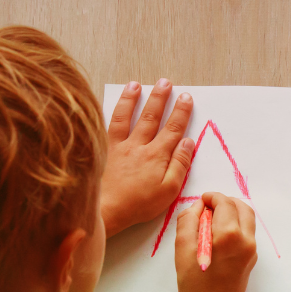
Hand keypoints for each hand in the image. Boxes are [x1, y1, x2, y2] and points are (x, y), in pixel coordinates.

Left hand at [100, 80, 194, 235]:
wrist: (104, 208)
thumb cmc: (138, 204)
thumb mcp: (169, 190)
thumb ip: (180, 165)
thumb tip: (188, 143)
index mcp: (157, 155)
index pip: (173, 129)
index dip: (181, 112)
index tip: (186, 98)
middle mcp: (138, 145)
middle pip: (151, 117)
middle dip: (159, 98)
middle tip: (166, 83)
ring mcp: (118, 146)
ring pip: (126, 116)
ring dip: (132, 99)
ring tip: (136, 85)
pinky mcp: (102, 150)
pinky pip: (107, 126)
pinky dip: (109, 114)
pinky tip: (110, 107)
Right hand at [176, 193, 257, 291]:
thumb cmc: (193, 281)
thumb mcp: (182, 246)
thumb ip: (188, 219)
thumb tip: (198, 206)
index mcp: (229, 234)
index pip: (225, 203)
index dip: (213, 197)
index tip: (202, 200)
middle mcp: (246, 240)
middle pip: (242, 207)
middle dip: (226, 202)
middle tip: (209, 207)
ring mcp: (252, 250)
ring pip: (248, 219)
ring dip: (233, 213)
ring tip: (213, 219)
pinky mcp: (252, 258)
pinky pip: (247, 233)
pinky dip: (236, 226)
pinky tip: (219, 234)